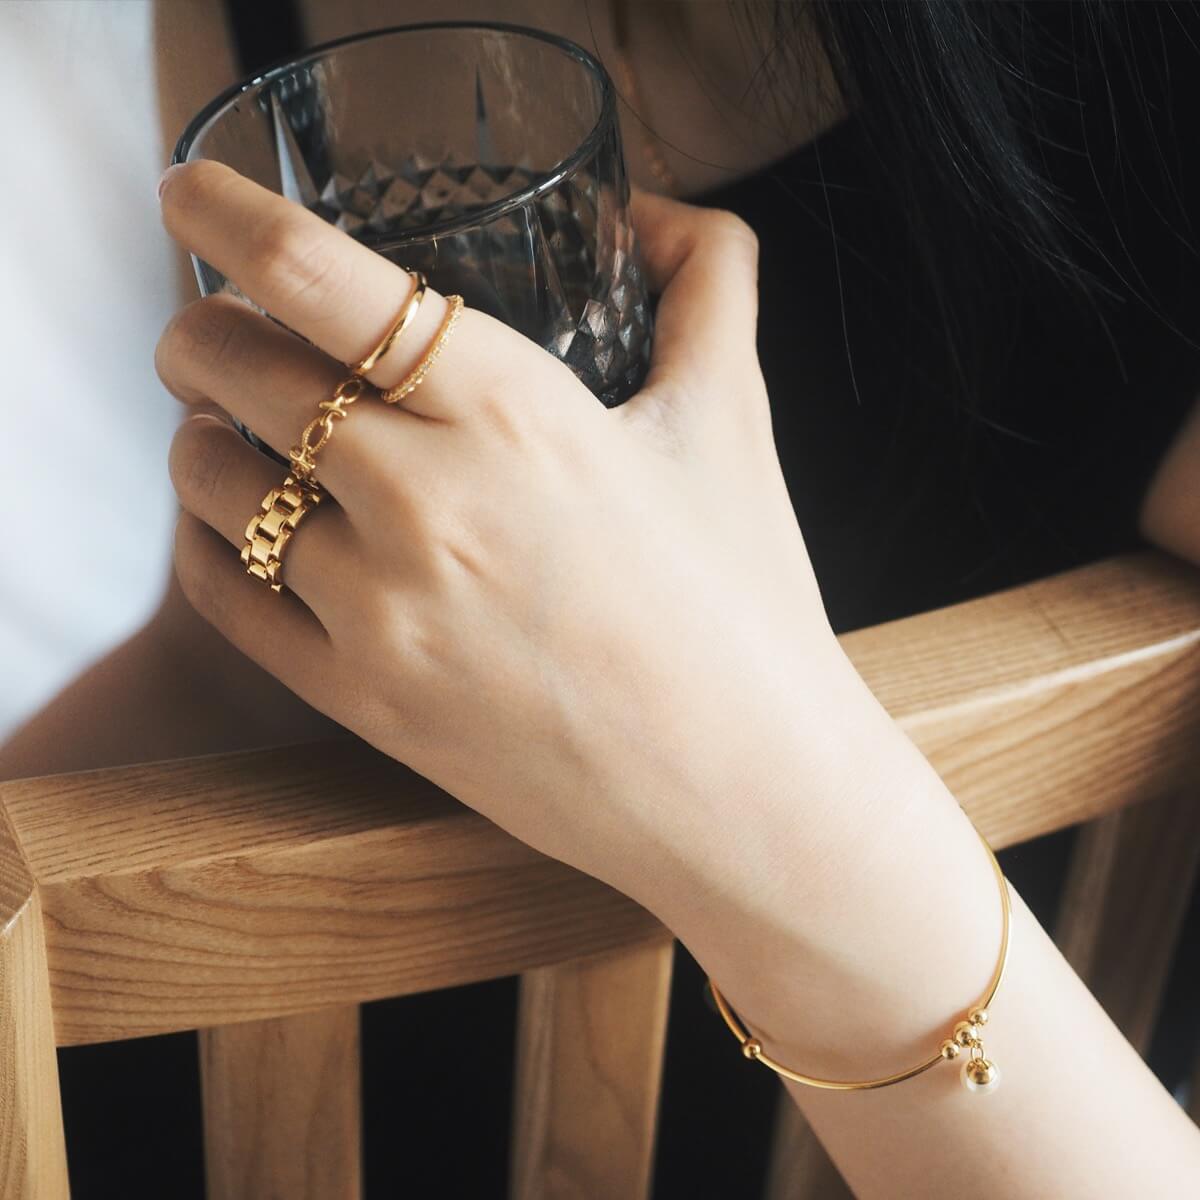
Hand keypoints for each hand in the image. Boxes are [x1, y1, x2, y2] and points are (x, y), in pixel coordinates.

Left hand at [156, 161, 853, 915]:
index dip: (227, 212)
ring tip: (231, 431)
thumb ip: (709, 285)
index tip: (190, 193)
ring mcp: (385, 612)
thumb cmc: (744, 606)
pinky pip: (226, 597)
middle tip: (212, 327)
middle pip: (236, 369)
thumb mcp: (734, 423)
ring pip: (213, 483)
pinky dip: (209, 542)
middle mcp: (429, 502)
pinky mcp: (364, 702)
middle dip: (201, 329)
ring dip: (202, 435)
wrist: (744, 790)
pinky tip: (239, 527)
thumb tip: (667, 212)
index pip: (317, 276)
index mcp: (517, 413)